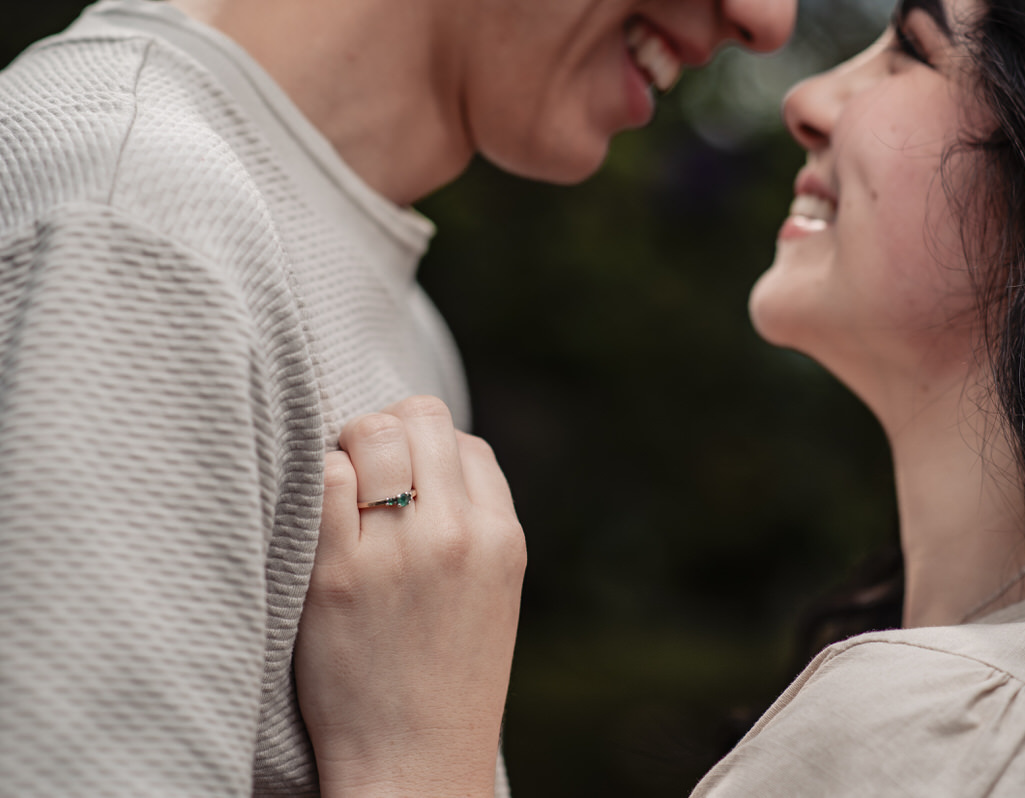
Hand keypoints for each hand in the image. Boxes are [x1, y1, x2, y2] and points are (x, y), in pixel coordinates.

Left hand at [295, 396, 525, 797]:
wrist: (416, 762)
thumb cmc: (448, 678)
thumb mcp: (492, 590)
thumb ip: (473, 521)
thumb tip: (424, 455)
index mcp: (502, 538)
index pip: (464, 441)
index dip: (427, 453)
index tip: (403, 489)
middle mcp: (459, 535)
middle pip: (419, 418)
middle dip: (385, 435)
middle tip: (361, 481)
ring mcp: (400, 554)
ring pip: (371, 433)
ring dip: (347, 450)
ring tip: (336, 497)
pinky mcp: (338, 576)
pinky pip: (322, 477)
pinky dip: (314, 481)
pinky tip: (313, 523)